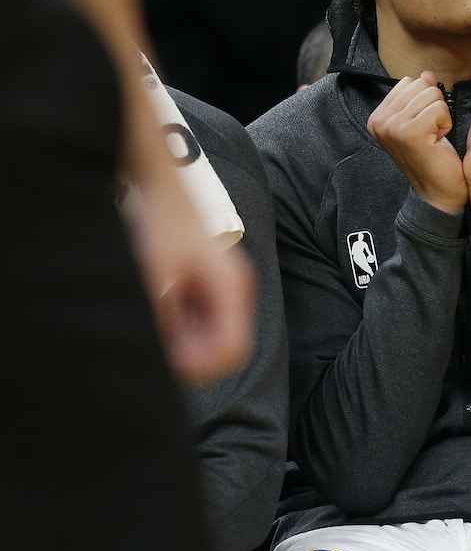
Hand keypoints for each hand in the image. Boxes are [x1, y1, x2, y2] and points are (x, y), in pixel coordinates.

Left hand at [125, 175, 254, 384]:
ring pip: (214, 332)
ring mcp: (225, 285)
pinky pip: (203, 317)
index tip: (170, 367)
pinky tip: (159, 312)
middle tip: (157, 348)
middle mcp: (235, 288)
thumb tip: (175, 359)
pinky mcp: (211, 281)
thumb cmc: (161, 220)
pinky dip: (182, 324)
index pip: (232, 348)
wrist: (159, 184)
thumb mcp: (157, 274)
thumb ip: (167, 320)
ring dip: (185, 339)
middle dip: (192, 353)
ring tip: (155, 327)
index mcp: (232, 287)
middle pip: (225, 343)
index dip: (202, 366)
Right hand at [368, 72, 466, 213]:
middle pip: (420, 85)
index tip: (423, 127)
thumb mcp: (423, 120)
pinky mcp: (409, 133)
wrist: (439, 191)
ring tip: (434, 137)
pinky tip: (438, 142)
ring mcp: (392, 127)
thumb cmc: (433, 155)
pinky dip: (446, 123)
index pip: (409, 82)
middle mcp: (379, 120)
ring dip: (441, 116)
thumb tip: (426, 74)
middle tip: (431, 133)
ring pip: (431, 94)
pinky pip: (439, 108)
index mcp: (377, 116)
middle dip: (434, 106)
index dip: (425, 101)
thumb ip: (420, 95)